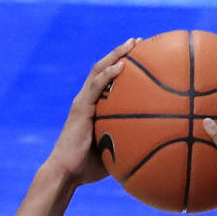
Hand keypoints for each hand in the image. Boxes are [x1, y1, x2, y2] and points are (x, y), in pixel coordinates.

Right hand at [46, 40, 138, 186]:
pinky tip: (122, 65)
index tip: (140, 57)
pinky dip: (109, 74)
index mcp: (92, 108)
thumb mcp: (112, 155)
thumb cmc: (87, 170)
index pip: (107, 81)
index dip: (121, 66)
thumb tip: (150, 149)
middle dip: (121, 53)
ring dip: (116, 55)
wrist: (66, 173)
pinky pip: (96, 86)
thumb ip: (126, 145)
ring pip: (99, 70)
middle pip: (104, 68)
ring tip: (133, 43)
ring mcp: (82, 102)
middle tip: (139, 42)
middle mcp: (86, 100)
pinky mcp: (80, 108)